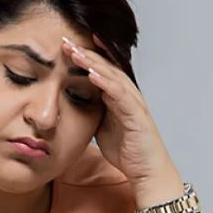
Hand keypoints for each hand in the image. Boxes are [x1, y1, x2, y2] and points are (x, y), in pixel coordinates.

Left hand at [61, 36, 182, 205]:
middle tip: (66, 40)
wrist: (147, 172)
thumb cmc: (127, 150)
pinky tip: (92, 74)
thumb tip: (72, 104)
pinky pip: (120, 95)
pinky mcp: (136, 115)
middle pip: (106, 67)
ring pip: (112, 76)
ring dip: (93, 63)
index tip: (65, 45)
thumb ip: (93, 111)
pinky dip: (106, 83)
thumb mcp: (102, 126)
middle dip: (85, 53)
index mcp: (118, 96)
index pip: (101, 70)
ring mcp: (133, 103)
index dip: (84, 57)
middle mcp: (127, 95)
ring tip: (75, 52)